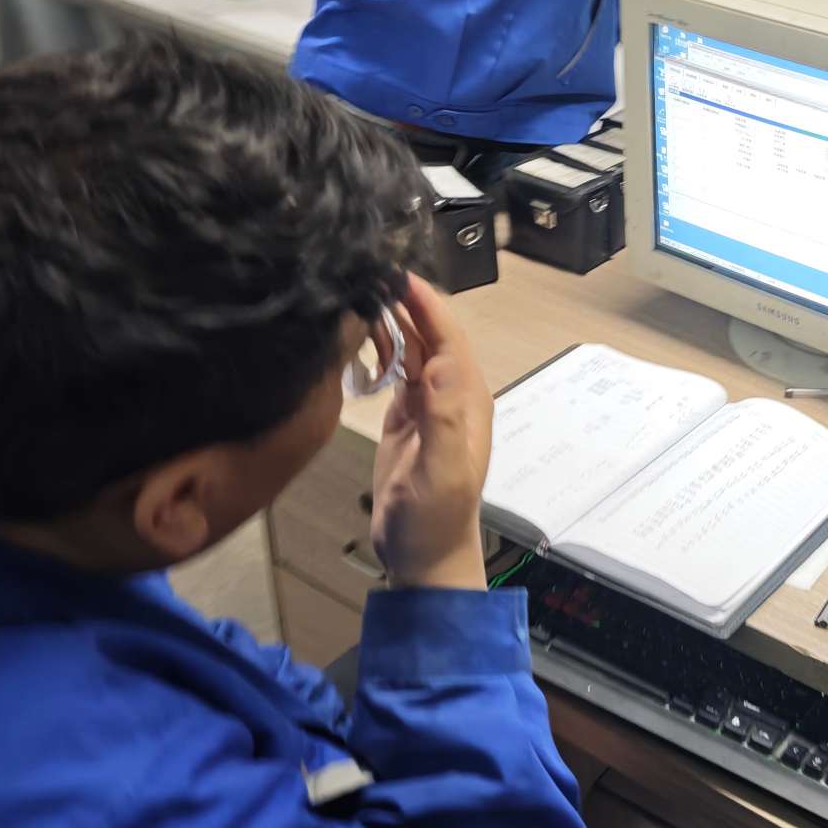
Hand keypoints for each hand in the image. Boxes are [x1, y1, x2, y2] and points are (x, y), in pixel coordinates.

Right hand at [370, 275, 490, 589]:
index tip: (399, 275)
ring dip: (393, 320)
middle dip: (406, 302)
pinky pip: (398, 370)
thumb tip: (438, 367)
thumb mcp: (442, 472)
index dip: (426, 305)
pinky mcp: (405, 417)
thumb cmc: (437, 519)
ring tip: (361, 291)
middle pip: (432, 335)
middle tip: (370, 271)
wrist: (424, 555)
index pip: (448, 338)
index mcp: (465, 400)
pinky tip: (362, 333)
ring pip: (414, 348)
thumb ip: (444, 421)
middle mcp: (450, 395)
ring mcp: (427, 404)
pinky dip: (382, 348)